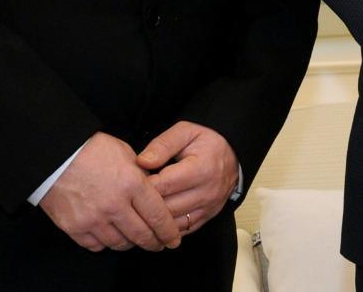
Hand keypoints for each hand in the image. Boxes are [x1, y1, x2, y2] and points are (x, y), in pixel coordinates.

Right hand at [40, 132, 180, 251]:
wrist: (55, 155)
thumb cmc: (92, 150)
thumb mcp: (126, 154)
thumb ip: (141, 176)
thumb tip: (153, 193)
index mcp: (131, 183)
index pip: (158, 215)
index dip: (168, 231)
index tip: (174, 239)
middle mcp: (114, 205)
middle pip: (141, 234)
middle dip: (154, 242)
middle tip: (159, 245)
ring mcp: (93, 219)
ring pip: (120, 243)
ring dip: (131, 244)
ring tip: (136, 241)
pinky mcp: (74, 227)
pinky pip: (96, 245)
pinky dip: (106, 243)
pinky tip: (111, 237)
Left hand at [137, 121, 238, 235]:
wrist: (233, 154)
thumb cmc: (207, 142)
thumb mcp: (185, 132)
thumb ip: (162, 145)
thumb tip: (141, 162)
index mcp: (201, 169)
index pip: (163, 186)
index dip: (142, 187)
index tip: (129, 183)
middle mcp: (207, 192)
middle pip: (166, 208)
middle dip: (144, 206)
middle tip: (129, 199)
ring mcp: (208, 208)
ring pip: (172, 224)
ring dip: (153, 220)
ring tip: (136, 212)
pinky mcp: (207, 217)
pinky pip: (182, 230)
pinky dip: (166, 229)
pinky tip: (152, 222)